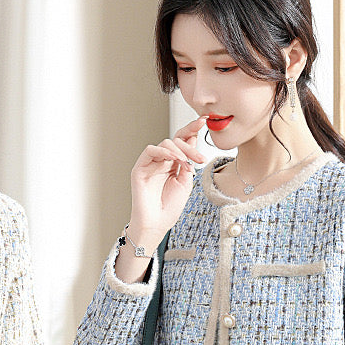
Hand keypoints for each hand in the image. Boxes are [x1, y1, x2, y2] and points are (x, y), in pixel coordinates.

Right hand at [128, 116, 207, 250]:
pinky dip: (164, 151)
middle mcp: (162, 161)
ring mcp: (151, 164)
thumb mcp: (186, 182)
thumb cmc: (170, 207)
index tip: (203, 121)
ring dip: (179, 150)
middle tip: (199, 157)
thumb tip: (192, 141)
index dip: (192, 130)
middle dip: (190, 144)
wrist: (156, 223)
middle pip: (176, 140)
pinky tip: (174, 159)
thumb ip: (188, 162)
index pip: (182, 141)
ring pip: (165, 143)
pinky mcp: (140, 168)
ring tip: (187, 163)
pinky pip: (151, 150)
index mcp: (173, 164)